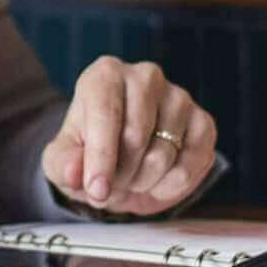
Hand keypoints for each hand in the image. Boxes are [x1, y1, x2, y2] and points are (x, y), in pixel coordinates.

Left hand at [41, 56, 217, 215]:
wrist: (120, 160)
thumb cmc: (88, 153)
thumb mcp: (63, 161)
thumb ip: (63, 164)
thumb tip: (75, 172)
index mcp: (105, 76)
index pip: (106, 114)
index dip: (101, 158)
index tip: (96, 190)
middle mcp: (145, 77)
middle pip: (136, 137)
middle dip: (121, 174)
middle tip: (112, 182)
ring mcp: (179, 97)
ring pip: (164, 154)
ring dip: (144, 181)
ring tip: (132, 177)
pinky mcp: (203, 121)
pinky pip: (193, 162)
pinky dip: (173, 184)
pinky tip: (157, 181)